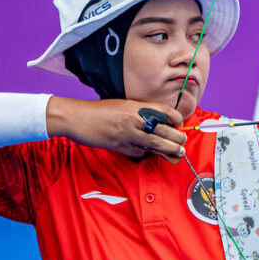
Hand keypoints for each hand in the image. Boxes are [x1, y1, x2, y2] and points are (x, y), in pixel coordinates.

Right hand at [47, 97, 186, 162]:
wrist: (75, 117)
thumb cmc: (97, 111)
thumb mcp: (121, 105)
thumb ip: (138, 112)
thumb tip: (154, 122)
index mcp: (134, 106)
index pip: (163, 110)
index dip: (175, 117)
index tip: (180, 122)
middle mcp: (133, 119)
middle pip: (163, 130)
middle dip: (177, 138)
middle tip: (183, 142)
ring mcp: (127, 134)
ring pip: (155, 144)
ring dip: (169, 149)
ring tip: (178, 152)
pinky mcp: (119, 146)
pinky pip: (138, 153)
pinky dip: (145, 154)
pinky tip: (149, 154)